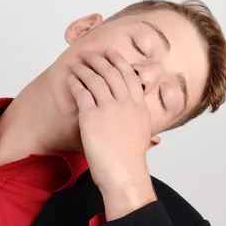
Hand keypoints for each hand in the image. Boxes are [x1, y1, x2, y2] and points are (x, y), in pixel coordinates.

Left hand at [68, 48, 159, 193]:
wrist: (123, 172)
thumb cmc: (131, 162)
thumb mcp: (143, 141)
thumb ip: (146, 133)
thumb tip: (154, 141)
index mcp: (139, 107)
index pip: (130, 76)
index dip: (119, 62)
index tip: (111, 53)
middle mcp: (125, 103)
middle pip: (111, 73)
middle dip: (99, 60)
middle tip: (90, 53)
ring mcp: (108, 108)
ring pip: (95, 79)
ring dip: (85, 68)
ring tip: (77, 63)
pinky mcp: (91, 116)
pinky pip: (82, 92)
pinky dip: (75, 83)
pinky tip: (71, 79)